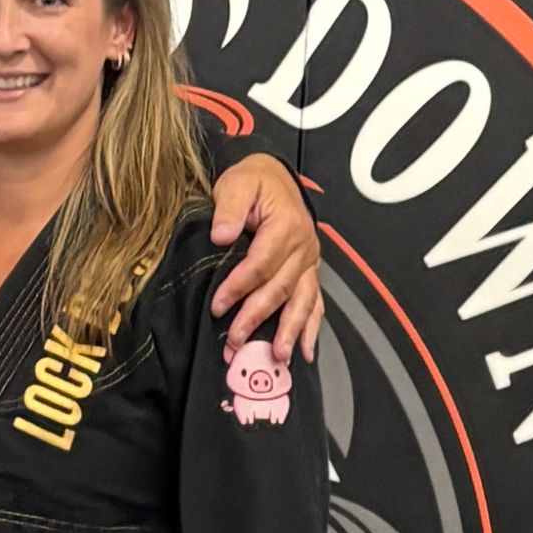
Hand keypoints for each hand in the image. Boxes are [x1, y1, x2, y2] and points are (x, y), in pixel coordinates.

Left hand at [208, 154, 323, 361]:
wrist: (274, 176)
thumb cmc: (254, 182)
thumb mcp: (237, 184)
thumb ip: (229, 208)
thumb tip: (222, 235)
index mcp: (286, 226)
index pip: (261, 264)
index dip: (238, 287)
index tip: (218, 307)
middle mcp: (303, 247)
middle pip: (280, 289)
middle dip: (258, 318)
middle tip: (237, 341)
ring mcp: (308, 262)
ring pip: (302, 301)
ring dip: (290, 331)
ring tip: (278, 356)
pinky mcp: (308, 272)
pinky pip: (314, 303)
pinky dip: (311, 328)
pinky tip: (306, 351)